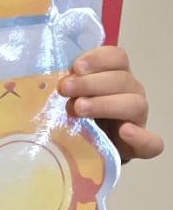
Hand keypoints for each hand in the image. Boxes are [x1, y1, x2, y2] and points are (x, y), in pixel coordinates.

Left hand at [59, 46, 163, 163]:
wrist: (89, 151)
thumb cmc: (78, 119)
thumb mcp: (71, 99)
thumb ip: (69, 88)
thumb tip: (59, 82)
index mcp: (117, 76)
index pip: (117, 58)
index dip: (98, 59)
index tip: (76, 67)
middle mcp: (132, 93)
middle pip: (121, 80)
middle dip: (91, 83)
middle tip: (66, 89)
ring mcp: (138, 119)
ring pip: (134, 105)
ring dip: (105, 104)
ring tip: (79, 108)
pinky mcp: (142, 146)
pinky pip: (152, 142)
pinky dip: (140, 136)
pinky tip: (125, 131)